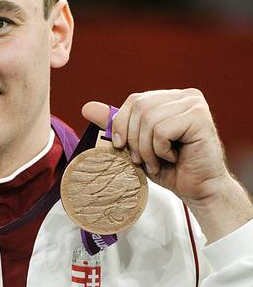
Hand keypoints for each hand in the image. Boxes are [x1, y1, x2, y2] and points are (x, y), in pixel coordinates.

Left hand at [82, 89, 252, 241]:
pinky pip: (162, 130)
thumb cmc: (169, 169)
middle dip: (134, 139)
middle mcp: (185, 96)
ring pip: (149, 119)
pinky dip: (160, 150)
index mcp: (170, 98)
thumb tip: (87, 107)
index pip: (135, 100)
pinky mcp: (199, 118)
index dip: (122, 124)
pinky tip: (173, 159)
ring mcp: (194, 104)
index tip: (122, 147)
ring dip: (146, 149)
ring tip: (157, 163)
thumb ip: (116, 125)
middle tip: (142, 160)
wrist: (198, 190)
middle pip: (140, 107)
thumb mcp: (135, 146)